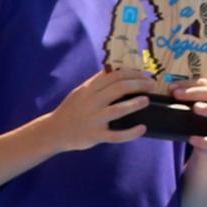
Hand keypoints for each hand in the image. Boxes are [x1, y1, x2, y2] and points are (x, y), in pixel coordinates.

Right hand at [35, 74, 153, 151]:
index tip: (145, 74)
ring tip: (147, 100)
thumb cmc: (71, 110)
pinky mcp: (95, 135)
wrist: (54, 131)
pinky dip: (131, 133)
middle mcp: (92, 102)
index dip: (132, 73)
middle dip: (138, 84)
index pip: (114, 75)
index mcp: (89, 89)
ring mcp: (94, 119)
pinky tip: (142, 128)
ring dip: (135, 104)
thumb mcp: (81, 92)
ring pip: (118, 110)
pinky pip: (116, 135)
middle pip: (118, 88)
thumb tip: (116, 71)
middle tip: (152, 85)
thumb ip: (97, 83)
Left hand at [171, 76, 206, 140]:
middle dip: (197, 92)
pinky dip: (205, 141)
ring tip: (196, 107)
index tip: (172, 87)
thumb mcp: (191, 111)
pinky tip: (192, 139)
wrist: (205, 151)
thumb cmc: (198, 126)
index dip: (190, 83)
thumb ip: (183, 100)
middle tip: (177, 94)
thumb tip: (168, 89)